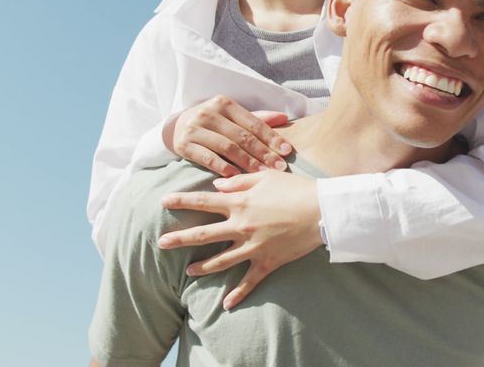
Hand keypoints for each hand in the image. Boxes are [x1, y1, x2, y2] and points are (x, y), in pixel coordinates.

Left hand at [158, 170, 322, 309]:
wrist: (322, 211)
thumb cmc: (295, 189)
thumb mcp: (265, 177)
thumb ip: (238, 182)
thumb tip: (217, 186)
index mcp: (239, 203)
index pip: (203, 201)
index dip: (181, 201)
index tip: (163, 202)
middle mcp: (241, 226)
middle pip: (203, 234)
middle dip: (179, 239)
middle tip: (161, 243)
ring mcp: (253, 246)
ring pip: (220, 261)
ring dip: (202, 267)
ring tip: (187, 271)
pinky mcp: (267, 261)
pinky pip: (249, 281)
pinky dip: (238, 294)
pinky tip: (227, 305)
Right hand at [163, 95, 293, 176]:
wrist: (176, 127)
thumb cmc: (212, 122)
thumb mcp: (231, 116)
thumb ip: (256, 118)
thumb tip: (284, 118)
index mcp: (224, 103)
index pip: (253, 122)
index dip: (271, 137)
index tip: (287, 151)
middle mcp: (209, 113)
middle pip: (241, 136)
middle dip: (263, 152)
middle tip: (279, 166)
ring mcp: (195, 128)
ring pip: (227, 147)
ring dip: (247, 162)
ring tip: (262, 173)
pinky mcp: (184, 144)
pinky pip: (207, 158)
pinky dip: (222, 167)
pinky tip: (236, 176)